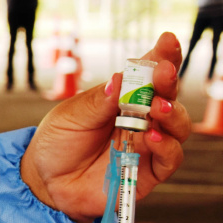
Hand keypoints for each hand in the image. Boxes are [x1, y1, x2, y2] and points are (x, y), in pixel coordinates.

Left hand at [20, 32, 190, 222]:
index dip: (161, 58)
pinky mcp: (148, 172)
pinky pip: (169, 159)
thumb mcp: (70, 116)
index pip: (148, 75)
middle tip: (163, 73)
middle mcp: (140, 119)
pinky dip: (166, 147)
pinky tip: (152, 138)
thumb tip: (120, 79)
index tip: (167, 41)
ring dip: (172, 115)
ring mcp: (147, 145)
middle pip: (168, 97)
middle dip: (168, 82)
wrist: (45, 181)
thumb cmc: (58, 143)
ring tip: (157, 109)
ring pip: (177, 127)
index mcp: (122, 98)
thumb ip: (97, 102)